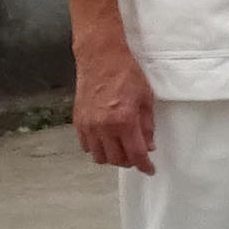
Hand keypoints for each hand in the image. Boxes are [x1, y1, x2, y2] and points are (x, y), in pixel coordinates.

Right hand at [73, 41, 156, 172]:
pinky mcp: (78, 122)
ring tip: (122, 148)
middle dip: (130, 161)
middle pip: (116, 159)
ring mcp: (88, 125)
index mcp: (124, 120)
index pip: (135, 154)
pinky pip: (87, 146)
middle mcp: (103, 127)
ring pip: (100, 157)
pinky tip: (107, 140)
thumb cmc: (127, 73)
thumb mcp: (146, 98)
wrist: (101, 58)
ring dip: (113, 157)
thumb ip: (147, 125)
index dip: (144, 165)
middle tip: (138, 155)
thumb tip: (149, 146)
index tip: (150, 170)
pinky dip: (98, 148)